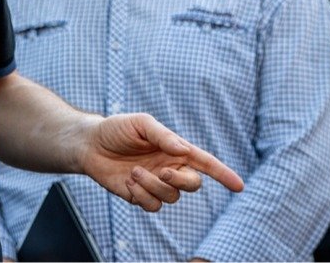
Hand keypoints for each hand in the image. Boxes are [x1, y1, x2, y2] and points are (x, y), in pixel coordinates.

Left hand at [81, 113, 242, 211]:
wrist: (90, 144)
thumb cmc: (117, 129)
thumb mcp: (140, 123)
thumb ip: (163, 136)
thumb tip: (183, 150)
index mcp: (176, 150)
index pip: (206, 163)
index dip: (224, 174)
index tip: (239, 186)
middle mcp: (170, 168)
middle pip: (193, 184)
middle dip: (182, 181)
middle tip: (163, 171)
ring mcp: (156, 184)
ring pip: (171, 197)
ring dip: (154, 185)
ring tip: (134, 171)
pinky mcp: (140, 196)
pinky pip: (152, 206)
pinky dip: (142, 195)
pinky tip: (128, 181)